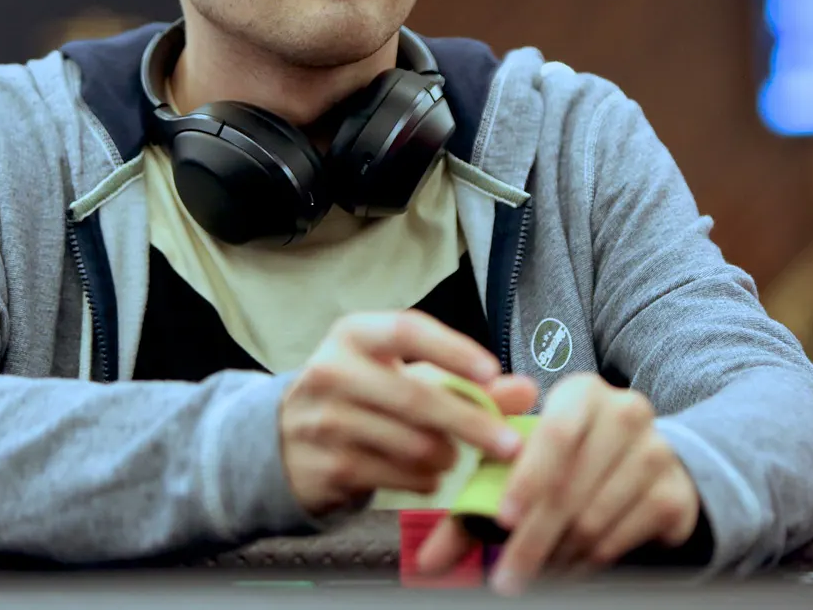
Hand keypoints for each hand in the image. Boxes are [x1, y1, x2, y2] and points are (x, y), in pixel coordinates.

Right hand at [279, 310, 534, 516]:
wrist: (285, 438)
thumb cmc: (361, 395)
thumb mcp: (404, 375)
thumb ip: (466, 381)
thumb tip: (526, 390)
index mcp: (353, 334)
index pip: (408, 331)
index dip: (453, 351)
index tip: (492, 372)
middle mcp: (331, 370)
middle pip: (415, 396)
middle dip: (471, 423)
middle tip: (511, 445)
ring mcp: (323, 419)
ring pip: (408, 443)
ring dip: (445, 457)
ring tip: (452, 457)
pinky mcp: (324, 464)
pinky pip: (393, 476)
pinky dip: (422, 481)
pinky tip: (427, 477)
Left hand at [417, 371, 699, 594]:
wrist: (646, 462)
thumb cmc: (568, 458)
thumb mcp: (523, 463)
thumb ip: (473, 503)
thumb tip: (427, 561)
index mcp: (582, 393)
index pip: (554, 435)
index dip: (528, 480)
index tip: (503, 521)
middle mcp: (626, 413)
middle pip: (571, 488)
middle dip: (533, 540)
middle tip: (506, 578)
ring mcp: (656, 452)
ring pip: (594, 520)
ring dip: (557, 555)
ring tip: (534, 570)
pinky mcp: (674, 494)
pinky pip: (619, 539)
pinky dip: (586, 562)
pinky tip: (566, 566)